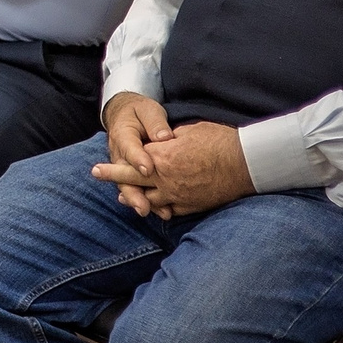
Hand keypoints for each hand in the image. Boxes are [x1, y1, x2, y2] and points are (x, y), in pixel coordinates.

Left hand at [95, 101, 251, 217]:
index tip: (98, 166)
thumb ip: (168, 139)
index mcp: (162, 157)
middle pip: (132, 181)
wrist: (246, 163)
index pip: (131, 161)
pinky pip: (169, 210)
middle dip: (113, 178)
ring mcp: (177, 195)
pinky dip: (159, 208)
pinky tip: (154, 207)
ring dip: (134, 198)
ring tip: (122, 198)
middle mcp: (165, 179)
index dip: (115, 164)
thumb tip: (159, 141)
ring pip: (148, 200)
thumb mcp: (188, 132)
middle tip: (96, 175)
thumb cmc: (219, 141)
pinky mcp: (191, 206)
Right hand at [96, 91, 173, 215]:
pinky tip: (159, 211)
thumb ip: (155, 123)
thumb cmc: (139, 112)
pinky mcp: (130, 173)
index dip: (138, 159)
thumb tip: (164, 138)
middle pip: (122, 175)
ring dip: (137, 200)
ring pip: (126, 185)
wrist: (124, 114)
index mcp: (122, 134)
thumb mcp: (148, 111)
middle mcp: (119, 153)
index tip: (148, 170)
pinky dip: (145, 200)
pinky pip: (135, 187)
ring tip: (148, 212)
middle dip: (132, 192)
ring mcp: (123, 165)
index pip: (129, 148)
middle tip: (142, 206)